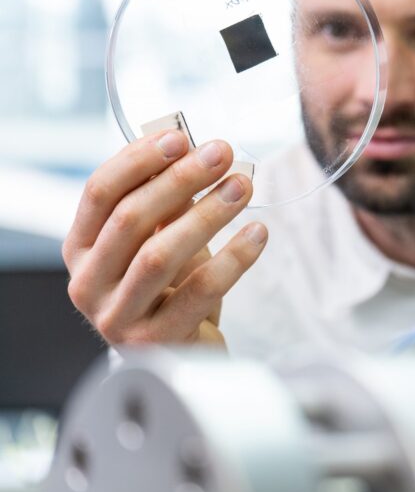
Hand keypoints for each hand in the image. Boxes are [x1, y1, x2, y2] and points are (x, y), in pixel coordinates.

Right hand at [63, 130, 267, 347]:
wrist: (186, 354)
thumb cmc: (173, 289)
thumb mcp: (164, 238)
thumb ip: (168, 201)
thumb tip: (195, 150)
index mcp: (80, 249)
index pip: (100, 193)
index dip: (139, 160)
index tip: (181, 137)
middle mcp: (88, 284)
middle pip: (130, 219)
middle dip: (181, 180)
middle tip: (222, 155)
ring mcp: (116, 317)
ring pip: (159, 254)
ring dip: (207, 213)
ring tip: (243, 187)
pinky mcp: (156, 342)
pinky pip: (199, 291)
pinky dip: (233, 258)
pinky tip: (257, 234)